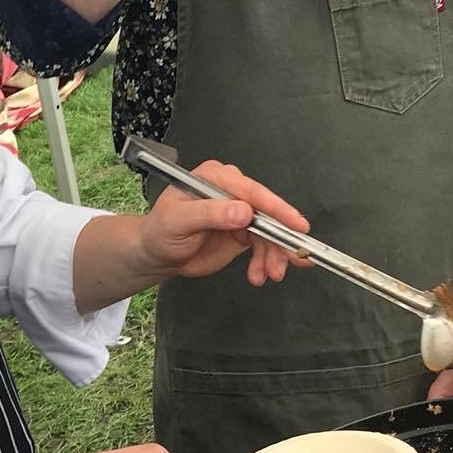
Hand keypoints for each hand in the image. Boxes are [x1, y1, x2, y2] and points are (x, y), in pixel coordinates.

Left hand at [139, 159, 309, 289]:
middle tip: (287, 260)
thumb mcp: (178, 221)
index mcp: (215, 178)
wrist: (157, 254)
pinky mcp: (243, 231)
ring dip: (274, 254)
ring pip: (269, 231)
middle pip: (267, 211)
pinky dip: (267, 260)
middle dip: (279, 237)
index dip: (276, 207)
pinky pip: (264, 244)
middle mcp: (231, 191)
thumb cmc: (160, 231)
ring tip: (270, 274)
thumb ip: (210, 214)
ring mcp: (239, 212)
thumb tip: (243, 211)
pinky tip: (260, 274)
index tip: (295, 223)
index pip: (251, 190)